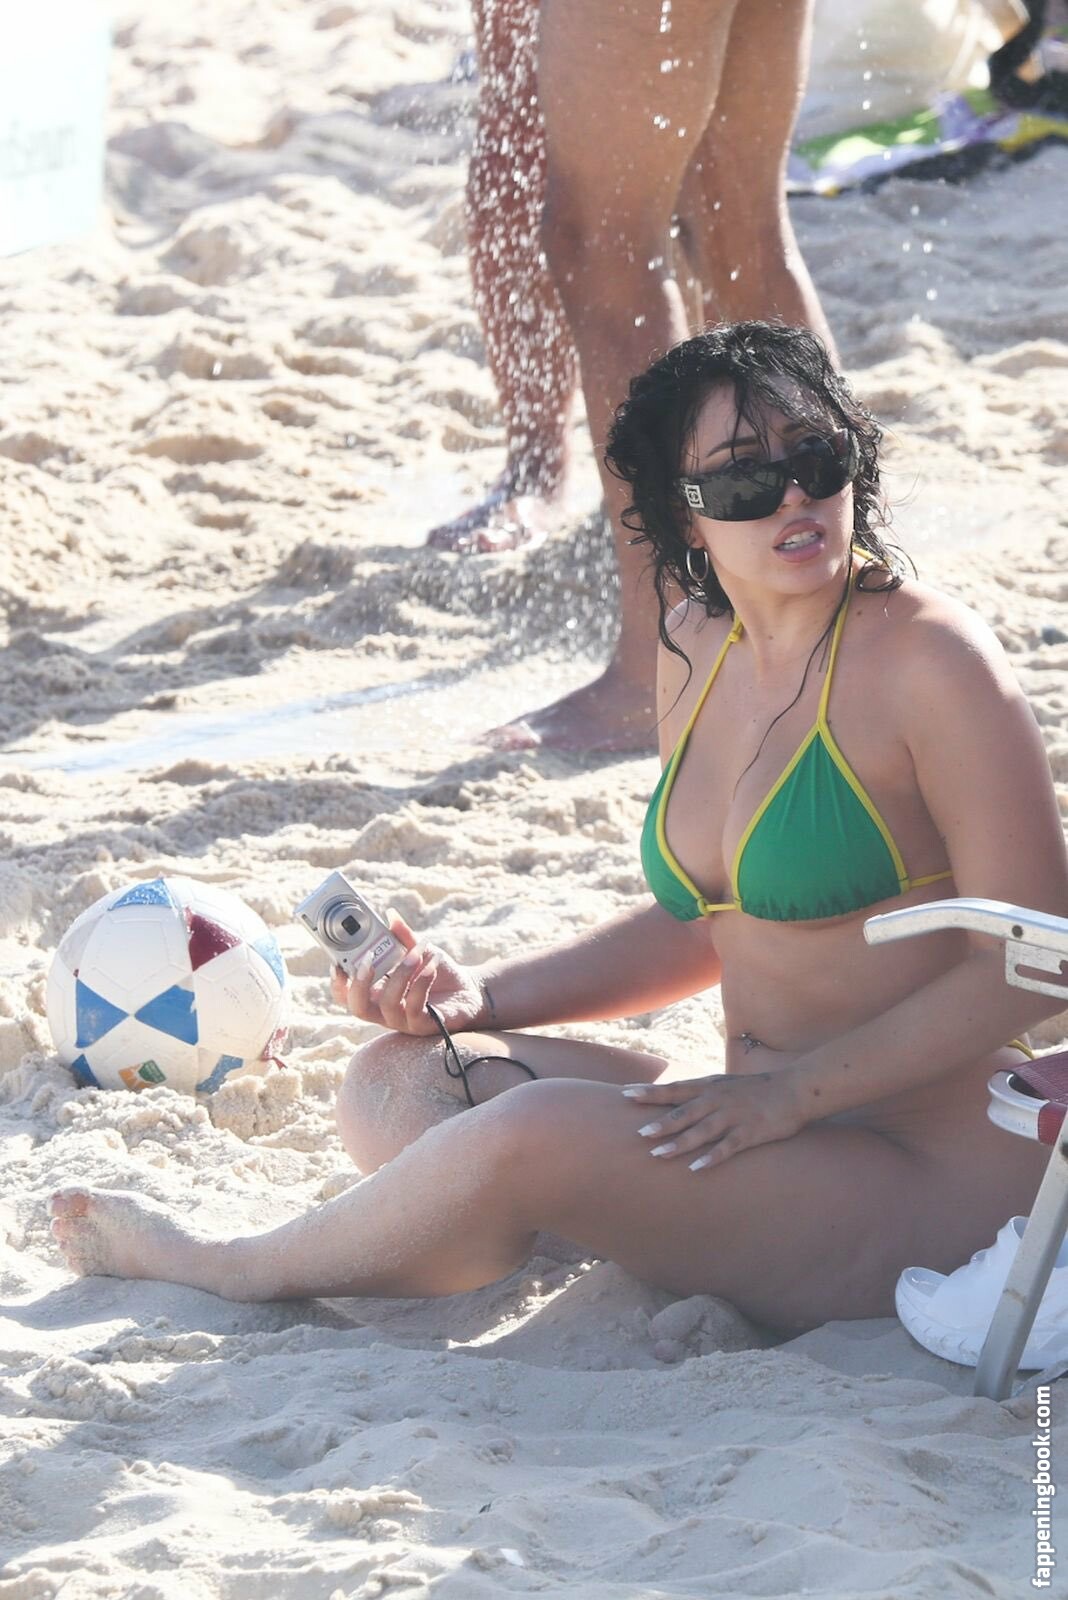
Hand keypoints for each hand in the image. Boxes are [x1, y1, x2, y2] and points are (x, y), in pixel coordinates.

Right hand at [330, 911, 486, 1035]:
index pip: (345, 996)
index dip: (337, 983)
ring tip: (416, 953)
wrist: (469, 990)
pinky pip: (415, 1008)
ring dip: (400, 974)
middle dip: (359, 983)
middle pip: (357, 1008)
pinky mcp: (423, 1026)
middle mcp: (384, 1010)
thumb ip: (402, 936)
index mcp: (375, 992)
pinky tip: (432, 965)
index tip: (337, 961)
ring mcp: (403, 1021)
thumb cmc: (435, 971)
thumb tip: (390, 914)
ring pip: (388, 1004)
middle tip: (369, 959)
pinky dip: (422, 982)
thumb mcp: (418, 950)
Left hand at [622, 1060, 803, 1171]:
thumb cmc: (755, 1089)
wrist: (793, 1089)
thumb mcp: (724, 1084)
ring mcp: (734, 1116)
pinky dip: (712, 1157)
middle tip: (638, 1134)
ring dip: (680, 1142)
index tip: (626, 1094)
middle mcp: (718, 1099)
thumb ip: (701, 1093)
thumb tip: (674, 1101)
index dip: (650, 1093)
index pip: (674, 1089)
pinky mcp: (750, 1132)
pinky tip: (696, 1168)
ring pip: (702, 1130)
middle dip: (661, 1123)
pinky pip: (728, 1147)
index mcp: (710, 1086)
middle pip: (684, 1111)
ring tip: (658, 1154)